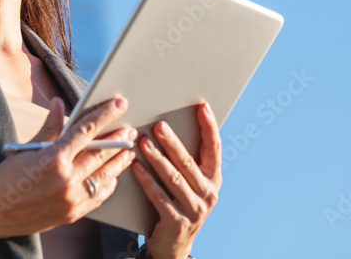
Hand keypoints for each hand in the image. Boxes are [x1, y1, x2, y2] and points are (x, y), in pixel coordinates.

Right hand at [0, 96, 138, 237]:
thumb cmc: (6, 178)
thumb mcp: (27, 149)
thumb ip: (50, 127)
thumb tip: (60, 103)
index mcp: (53, 158)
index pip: (86, 130)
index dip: (105, 114)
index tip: (119, 103)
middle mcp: (65, 179)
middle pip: (100, 153)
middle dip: (118, 138)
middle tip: (130, 129)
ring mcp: (71, 199)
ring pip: (104, 176)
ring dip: (119, 161)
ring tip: (128, 151)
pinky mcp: (72, 214)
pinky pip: (98, 197)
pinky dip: (108, 185)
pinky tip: (113, 176)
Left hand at [132, 103, 221, 258]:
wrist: (174, 244)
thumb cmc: (177, 203)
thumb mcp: (188, 182)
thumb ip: (184, 159)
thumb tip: (167, 125)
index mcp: (213, 178)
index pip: (214, 148)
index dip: (209, 126)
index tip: (201, 107)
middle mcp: (208, 193)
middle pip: (189, 162)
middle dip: (173, 142)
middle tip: (158, 125)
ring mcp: (195, 209)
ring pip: (174, 178)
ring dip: (157, 158)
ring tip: (143, 142)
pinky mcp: (177, 221)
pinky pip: (159, 196)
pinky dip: (146, 180)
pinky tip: (135, 167)